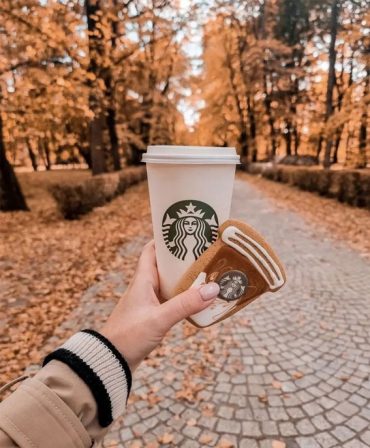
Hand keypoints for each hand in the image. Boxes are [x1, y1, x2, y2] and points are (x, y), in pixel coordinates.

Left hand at [100, 240, 218, 371]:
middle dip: (182, 259)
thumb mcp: (159, 319)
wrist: (110, 361)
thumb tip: (213, 289)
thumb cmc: (128, 336)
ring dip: (184, 279)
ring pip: (169, 283)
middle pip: (164, 266)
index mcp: (142, 280)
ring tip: (206, 274)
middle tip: (203, 254)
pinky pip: (170, 300)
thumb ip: (185, 304)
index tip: (182, 232)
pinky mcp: (152, 316)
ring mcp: (148, 302)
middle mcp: (144, 288)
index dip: (164, 240)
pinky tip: (196, 301)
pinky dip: (183, 297)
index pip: (151, 251)